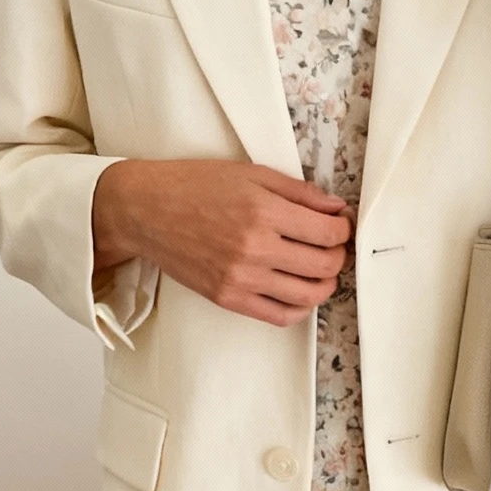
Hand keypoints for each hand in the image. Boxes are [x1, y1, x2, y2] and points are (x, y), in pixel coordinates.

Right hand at [92, 158, 350, 328]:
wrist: (146, 211)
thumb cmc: (195, 186)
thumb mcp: (251, 174)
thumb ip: (298, 192)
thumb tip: (337, 208)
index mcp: (264, 212)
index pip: (328, 232)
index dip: (344, 229)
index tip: (341, 224)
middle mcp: (255, 249)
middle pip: (324, 265)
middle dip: (338, 255)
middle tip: (334, 246)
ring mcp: (241, 279)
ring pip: (308, 295)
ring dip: (325, 284)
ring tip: (321, 270)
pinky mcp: (228, 299)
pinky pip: (279, 316)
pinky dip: (299, 307)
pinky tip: (299, 291)